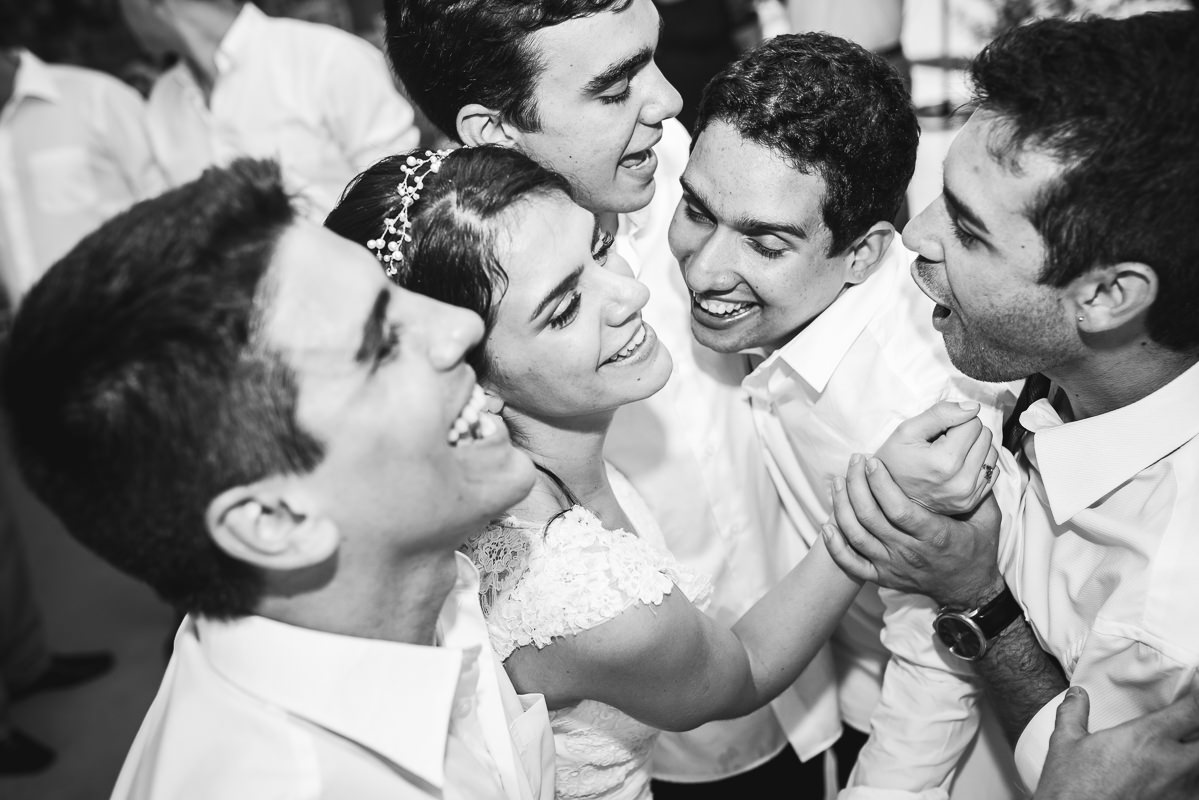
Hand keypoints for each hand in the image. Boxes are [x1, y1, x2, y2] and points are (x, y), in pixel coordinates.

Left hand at [822, 454, 1003, 607]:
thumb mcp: (988, 519)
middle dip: (856, 485)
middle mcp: (909, 552)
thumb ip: (980, 491)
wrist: (970, 591)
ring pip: (856, 536)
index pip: (899, 509)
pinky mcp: (882, 576)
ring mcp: (893, 566)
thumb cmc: (978, 550)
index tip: (871, 461)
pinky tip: (826, 526)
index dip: (880, 484)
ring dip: (841, 507)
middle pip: (871, 518)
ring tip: (838, 482)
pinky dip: (835, 546)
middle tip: (853, 461)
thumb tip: (975, 458)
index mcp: (934, 536)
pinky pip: (851, 564)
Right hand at [875, 401, 998, 515]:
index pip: (973, 422)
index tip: (937, 433)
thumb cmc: (893, 460)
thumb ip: (940, 413)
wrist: (886, 496)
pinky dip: (977, 464)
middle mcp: (961, 482)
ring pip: (992, 453)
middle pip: (985, 436)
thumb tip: (974, 408)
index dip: (954, 421)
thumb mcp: (906, 430)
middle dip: (966, 434)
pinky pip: (992, 472)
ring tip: (949, 455)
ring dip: (974, 448)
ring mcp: (968, 495)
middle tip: (941, 443)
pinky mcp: (972, 502)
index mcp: (945, 462)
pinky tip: (957, 467)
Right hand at [1034, 687, 1198, 799]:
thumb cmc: (1070, 789)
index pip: (1193, 710)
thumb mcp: (1065, 743)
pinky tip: (1173, 778)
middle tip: (1186, 724)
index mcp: (1145, 738)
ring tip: (1179, 751)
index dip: (1198, 697)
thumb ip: (1074, 713)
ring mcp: (1178, 791)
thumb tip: (1076, 694)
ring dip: (1193, 755)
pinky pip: (1194, 790)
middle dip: (1198, 727)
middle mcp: (1170, 763)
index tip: (1194, 691)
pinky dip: (1189, 780)